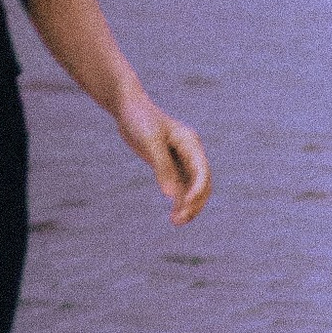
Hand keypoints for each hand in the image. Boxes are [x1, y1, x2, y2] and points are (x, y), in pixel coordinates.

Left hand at [122, 99, 210, 226]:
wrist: (129, 109)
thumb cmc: (140, 120)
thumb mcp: (149, 142)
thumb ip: (162, 167)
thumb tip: (170, 195)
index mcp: (191, 143)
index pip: (202, 171)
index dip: (197, 190)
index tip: (185, 205)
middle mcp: (191, 153)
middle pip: (202, 183)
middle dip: (194, 203)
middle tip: (179, 220)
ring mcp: (182, 160)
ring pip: (193, 189)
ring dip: (188, 206)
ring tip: (176, 222)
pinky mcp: (171, 166)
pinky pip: (180, 188)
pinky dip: (178, 201)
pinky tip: (173, 215)